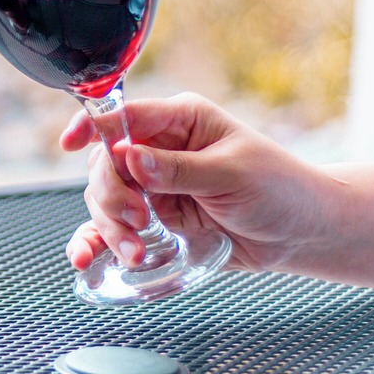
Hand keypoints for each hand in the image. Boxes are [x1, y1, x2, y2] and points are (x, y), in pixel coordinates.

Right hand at [59, 93, 329, 274]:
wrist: (302, 234)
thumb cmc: (280, 190)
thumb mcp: (233, 174)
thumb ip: (179, 169)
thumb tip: (129, 158)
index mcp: (180, 120)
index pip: (124, 115)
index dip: (92, 126)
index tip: (70, 143)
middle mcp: (158, 148)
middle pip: (105, 163)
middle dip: (112, 196)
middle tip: (138, 220)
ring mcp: (153, 185)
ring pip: (104, 199)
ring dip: (110, 227)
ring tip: (136, 251)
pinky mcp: (154, 219)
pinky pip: (112, 228)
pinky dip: (96, 242)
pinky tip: (85, 258)